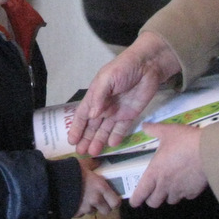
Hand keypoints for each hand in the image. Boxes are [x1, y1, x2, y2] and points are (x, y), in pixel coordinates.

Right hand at [69, 32, 181, 156]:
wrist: (148, 66)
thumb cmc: (124, 68)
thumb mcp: (107, 79)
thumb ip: (98, 97)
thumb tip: (91, 116)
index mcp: (95, 96)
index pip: (82, 114)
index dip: (76, 127)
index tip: (71, 141)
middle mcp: (104, 106)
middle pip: (92, 126)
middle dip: (86, 138)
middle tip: (80, 153)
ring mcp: (117, 111)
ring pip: (105, 130)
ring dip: (98, 140)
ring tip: (93, 153)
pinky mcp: (130, 114)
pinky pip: (121, 129)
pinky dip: (116, 137)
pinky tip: (112, 145)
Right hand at [75, 158, 121, 216]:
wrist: (53, 181)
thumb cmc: (71, 171)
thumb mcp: (84, 164)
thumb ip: (94, 164)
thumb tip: (100, 161)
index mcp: (101, 188)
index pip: (116, 202)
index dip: (115, 201)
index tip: (112, 198)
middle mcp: (96, 200)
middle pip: (106, 211)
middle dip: (104, 206)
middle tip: (99, 200)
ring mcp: (85, 208)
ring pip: (93, 212)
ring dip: (91, 207)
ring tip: (84, 197)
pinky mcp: (75, 213)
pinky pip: (81, 213)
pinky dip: (80, 209)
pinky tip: (75, 200)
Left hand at [129, 123, 207, 208]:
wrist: (208, 152)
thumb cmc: (184, 142)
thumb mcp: (167, 131)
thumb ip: (154, 130)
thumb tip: (144, 126)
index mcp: (154, 173)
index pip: (140, 194)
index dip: (135, 200)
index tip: (134, 201)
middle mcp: (164, 186)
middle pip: (153, 203)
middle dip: (152, 199)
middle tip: (154, 191)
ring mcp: (179, 191)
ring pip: (170, 201)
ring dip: (169, 195)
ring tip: (172, 184)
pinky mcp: (193, 193)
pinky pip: (186, 196)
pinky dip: (184, 192)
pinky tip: (188, 182)